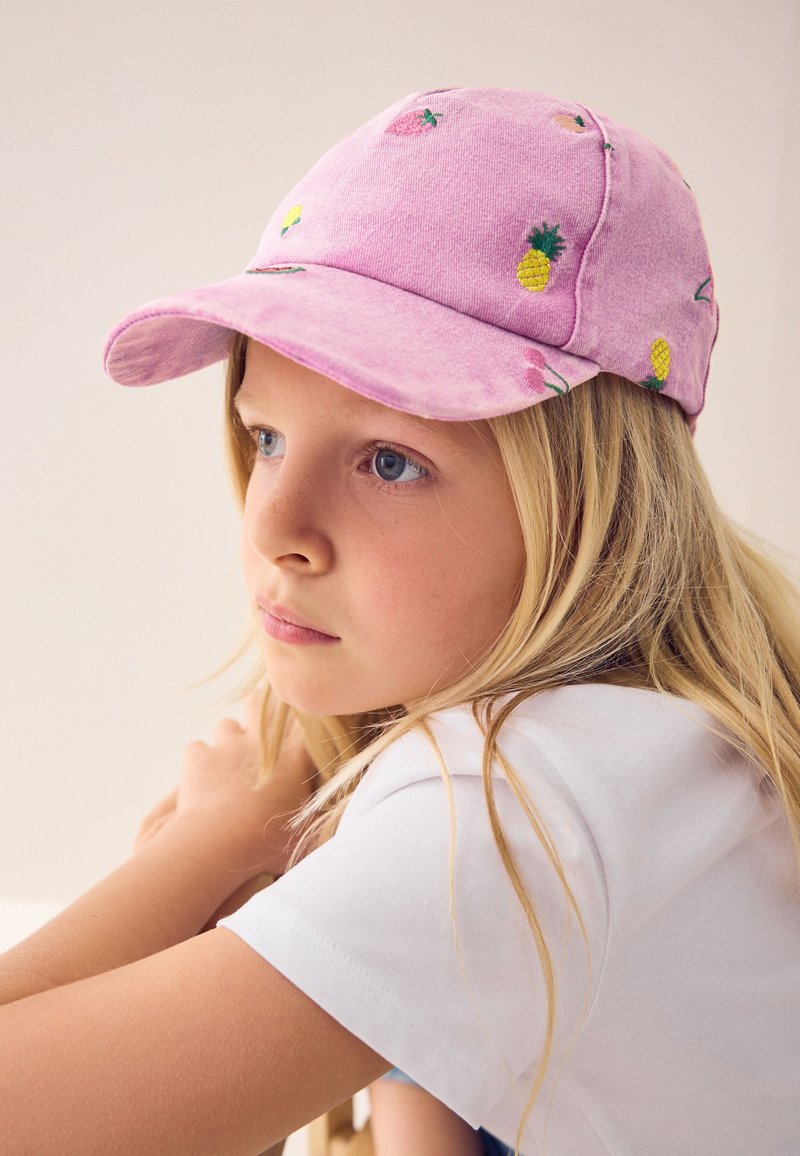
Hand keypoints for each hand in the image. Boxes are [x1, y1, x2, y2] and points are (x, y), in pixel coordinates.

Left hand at [134, 691, 318, 877]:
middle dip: (256, 710)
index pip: (302, 720)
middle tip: (255, 733)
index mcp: (294, 755)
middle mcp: (261, 741)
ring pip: (225, 724)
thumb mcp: (306, 830)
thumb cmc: (271, 842)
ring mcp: (227, 746)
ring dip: (226, 739)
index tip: (294, 726)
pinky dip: (198, 761)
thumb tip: (327, 817)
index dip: (296, 718)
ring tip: (227, 764)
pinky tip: (200, 779)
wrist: (224, 842)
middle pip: (258, 703)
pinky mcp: (198, 758)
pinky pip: (196, 749)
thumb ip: (316, 814)